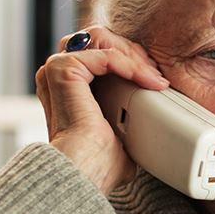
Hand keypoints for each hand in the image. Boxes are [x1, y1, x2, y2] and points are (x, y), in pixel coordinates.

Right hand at [35, 26, 168, 194]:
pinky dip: (129, 64)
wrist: (86, 172)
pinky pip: (104, 54)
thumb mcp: (121, 136)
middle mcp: (58, 76)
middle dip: (134, 54)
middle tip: (157, 77)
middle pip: (101, 41)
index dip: (131, 62)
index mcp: (68, 88)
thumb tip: (154, 138)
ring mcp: (57, 71)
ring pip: (102, 41)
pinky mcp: (62, 70)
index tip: (156, 80)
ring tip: (153, 78)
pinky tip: (146, 80)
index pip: (102, 56)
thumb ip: (130, 125)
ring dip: (132, 57)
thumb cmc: (99, 164)